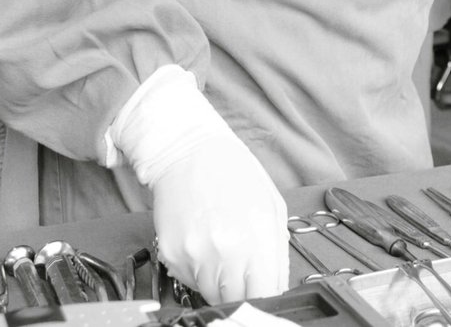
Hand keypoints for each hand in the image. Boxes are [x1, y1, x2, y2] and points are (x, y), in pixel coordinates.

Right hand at [109, 68, 287, 301]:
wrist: (188, 152)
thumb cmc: (233, 173)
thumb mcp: (272, 207)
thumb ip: (277, 253)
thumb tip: (277, 286)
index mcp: (256, 238)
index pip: (266, 294)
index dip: (267, 295)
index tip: (263, 289)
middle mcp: (225, 252)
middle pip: (237, 299)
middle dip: (243, 289)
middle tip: (241, 266)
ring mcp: (195, 256)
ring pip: (211, 294)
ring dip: (219, 281)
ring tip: (220, 247)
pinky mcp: (172, 257)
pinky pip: (189, 281)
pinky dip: (198, 271)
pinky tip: (202, 242)